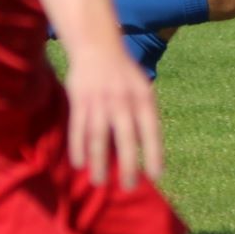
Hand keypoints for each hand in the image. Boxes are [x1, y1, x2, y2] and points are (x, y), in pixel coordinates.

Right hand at [65, 42, 164, 187]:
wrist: (97, 46)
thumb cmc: (124, 74)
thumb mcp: (142, 89)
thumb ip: (144, 115)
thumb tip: (146, 149)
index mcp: (142, 98)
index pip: (151, 130)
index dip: (154, 153)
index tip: (156, 175)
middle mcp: (122, 101)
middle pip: (125, 139)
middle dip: (128, 165)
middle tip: (129, 186)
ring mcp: (99, 102)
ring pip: (99, 138)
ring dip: (99, 162)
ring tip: (100, 182)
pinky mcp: (79, 101)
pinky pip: (78, 130)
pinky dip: (78, 148)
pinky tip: (79, 164)